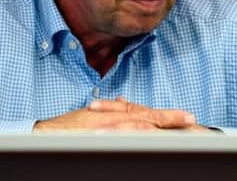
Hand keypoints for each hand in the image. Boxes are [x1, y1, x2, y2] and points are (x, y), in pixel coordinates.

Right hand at [33, 97, 198, 131]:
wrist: (45, 133)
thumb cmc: (68, 128)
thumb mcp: (93, 117)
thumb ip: (111, 112)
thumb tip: (124, 102)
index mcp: (115, 114)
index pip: (146, 113)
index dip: (167, 115)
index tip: (186, 117)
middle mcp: (114, 117)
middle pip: (147, 116)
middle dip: (170, 118)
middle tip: (191, 119)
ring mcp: (107, 125)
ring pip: (137, 121)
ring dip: (158, 122)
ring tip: (178, 125)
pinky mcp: (97, 133)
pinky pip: (119, 130)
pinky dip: (134, 129)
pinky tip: (147, 131)